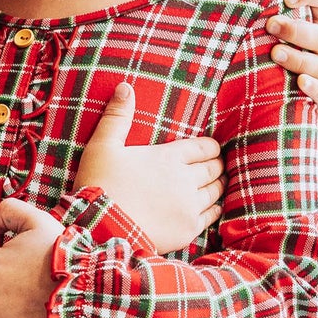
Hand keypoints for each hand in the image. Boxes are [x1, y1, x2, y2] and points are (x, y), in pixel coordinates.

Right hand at [74, 83, 223, 251]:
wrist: (101, 229)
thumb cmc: (100, 186)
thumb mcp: (102, 146)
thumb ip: (116, 117)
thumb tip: (124, 87)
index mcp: (169, 157)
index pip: (204, 147)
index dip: (210, 147)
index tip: (211, 149)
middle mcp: (185, 180)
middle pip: (213, 168)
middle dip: (216, 165)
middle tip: (216, 165)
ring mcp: (189, 206)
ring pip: (216, 191)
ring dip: (218, 185)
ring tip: (216, 184)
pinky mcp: (188, 229)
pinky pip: (212, 216)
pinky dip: (215, 209)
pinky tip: (213, 207)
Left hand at [265, 0, 317, 117]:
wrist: (308, 96)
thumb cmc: (293, 57)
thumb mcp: (289, 37)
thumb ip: (278, 21)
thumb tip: (244, 5)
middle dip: (295, 31)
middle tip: (271, 25)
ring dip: (299, 59)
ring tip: (276, 54)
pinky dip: (314, 87)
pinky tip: (301, 82)